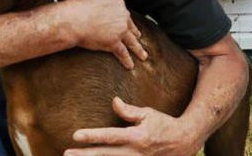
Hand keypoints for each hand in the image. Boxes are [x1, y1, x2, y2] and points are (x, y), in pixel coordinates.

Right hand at [64, 0, 147, 68]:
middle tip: (137, 36)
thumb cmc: (78, 6)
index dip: (123, 17)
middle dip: (134, 32)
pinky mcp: (114, 43)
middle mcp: (122, 16)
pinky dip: (127, 61)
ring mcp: (120, 30)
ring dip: (138, 49)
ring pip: (132, 41)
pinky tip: (130, 66)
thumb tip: (103, 1)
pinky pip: (123, 53)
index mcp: (118, 2)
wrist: (73, 20)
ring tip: (143, 56)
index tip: (124, 21)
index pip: (123, 11)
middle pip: (130, 25)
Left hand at [64, 97, 200, 155]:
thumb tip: (113, 101)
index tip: (76, 135)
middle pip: (105, 155)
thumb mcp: (148, 114)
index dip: (92, 136)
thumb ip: (128, 110)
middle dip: (85, 155)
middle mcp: (135, 152)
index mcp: (137, 137)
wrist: (184, 142)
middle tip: (67, 153)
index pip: (109, 136)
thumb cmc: (164, 124)